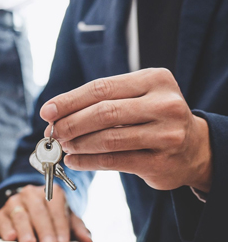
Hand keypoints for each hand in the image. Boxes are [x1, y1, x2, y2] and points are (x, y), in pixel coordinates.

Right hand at [0, 185, 92, 241]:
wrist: (27, 210)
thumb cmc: (50, 216)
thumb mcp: (66, 220)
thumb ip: (78, 230)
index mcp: (50, 192)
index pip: (56, 207)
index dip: (60, 225)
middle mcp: (31, 194)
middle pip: (38, 211)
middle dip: (44, 229)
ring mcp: (14, 202)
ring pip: (19, 214)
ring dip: (25, 230)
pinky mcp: (1, 214)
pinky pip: (3, 220)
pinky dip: (6, 229)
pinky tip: (11, 237)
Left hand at [41, 68, 211, 191]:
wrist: (194, 148)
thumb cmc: (152, 117)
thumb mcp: (135, 98)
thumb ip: (100, 102)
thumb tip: (53, 116)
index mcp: (154, 80)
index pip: (101, 88)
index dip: (69, 101)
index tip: (47, 112)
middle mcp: (165, 104)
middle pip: (103, 112)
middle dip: (70, 124)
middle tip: (52, 133)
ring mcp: (166, 134)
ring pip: (107, 139)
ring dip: (77, 144)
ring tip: (62, 146)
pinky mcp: (161, 161)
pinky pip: (114, 161)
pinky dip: (87, 161)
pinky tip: (74, 160)